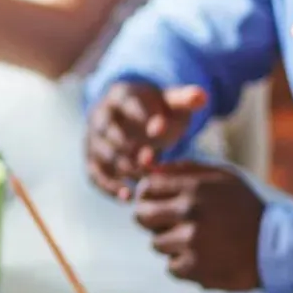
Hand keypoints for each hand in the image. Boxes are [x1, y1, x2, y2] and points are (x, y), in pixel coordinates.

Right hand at [85, 82, 206, 197]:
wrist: (134, 120)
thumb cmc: (158, 110)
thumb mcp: (172, 101)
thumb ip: (187, 99)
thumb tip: (201, 97)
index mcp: (120, 95)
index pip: (129, 104)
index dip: (143, 117)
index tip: (161, 130)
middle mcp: (100, 115)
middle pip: (111, 132)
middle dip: (133, 148)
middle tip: (154, 162)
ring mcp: (93, 139)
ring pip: (104, 155)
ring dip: (124, 169)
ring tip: (147, 181)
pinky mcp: (91, 160)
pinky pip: (95, 175)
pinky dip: (110, 187)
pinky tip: (129, 197)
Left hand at [132, 161, 262, 290]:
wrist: (277, 246)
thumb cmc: (247, 208)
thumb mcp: (223, 177)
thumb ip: (186, 169)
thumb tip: (150, 167)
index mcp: (194, 188)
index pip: (147, 188)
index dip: (148, 195)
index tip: (156, 202)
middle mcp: (189, 213)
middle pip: (142, 216)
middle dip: (151, 219)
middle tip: (169, 223)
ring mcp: (191, 242)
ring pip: (156, 243)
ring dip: (171, 243)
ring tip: (195, 240)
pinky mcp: (195, 268)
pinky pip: (171, 266)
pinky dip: (183, 264)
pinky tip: (203, 257)